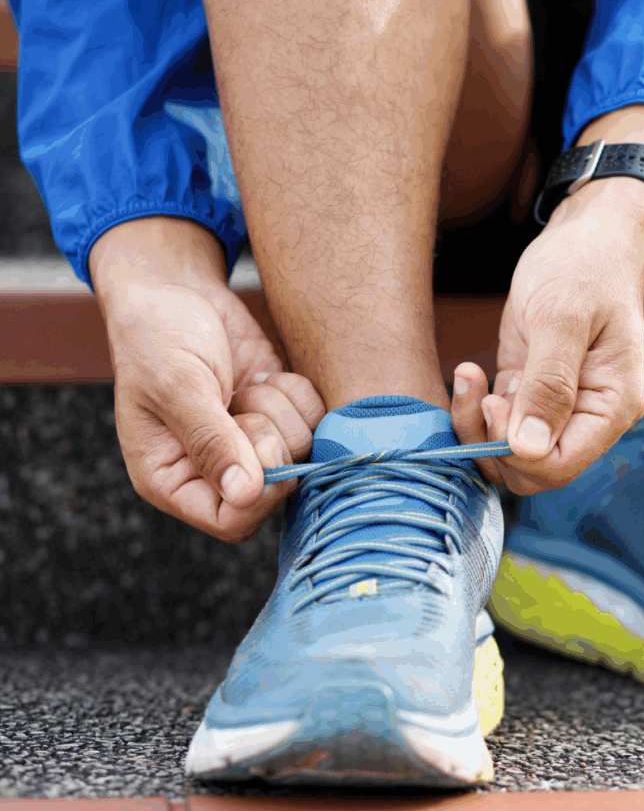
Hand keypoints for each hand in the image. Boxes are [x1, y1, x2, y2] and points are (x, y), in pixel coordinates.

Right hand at [93, 218, 324, 541]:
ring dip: (283, 411)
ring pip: (302, 453)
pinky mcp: (281, 415)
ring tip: (248, 383)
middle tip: (243, 400)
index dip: (259, 493)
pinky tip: (269, 375)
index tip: (261, 444)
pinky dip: (301, 395)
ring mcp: (252, 444)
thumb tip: (245, 495)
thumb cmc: (157, 335)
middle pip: (275, 488)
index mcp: (171, 478)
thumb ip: (211, 440)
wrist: (177, 290)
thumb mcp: (178, 385)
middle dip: (270, 439)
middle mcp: (215, 470)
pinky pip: (318, 422)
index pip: (231, 520)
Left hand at [449, 177, 643, 492]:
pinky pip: (498, 427)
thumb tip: (528, 451)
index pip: (560, 466)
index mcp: (611, 407)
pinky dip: (474, 409)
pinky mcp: (530, 393)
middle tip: (480, 390)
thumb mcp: (562, 318)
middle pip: (532, 470)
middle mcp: (589, 417)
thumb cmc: (583, 266)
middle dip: (493, 441)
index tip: (496, 401)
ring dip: (478, 426)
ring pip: (509, 454)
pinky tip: (470, 371)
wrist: (586, 236)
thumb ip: (549, 385)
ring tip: (469, 376)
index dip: (517, 451)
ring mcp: (559, 408)